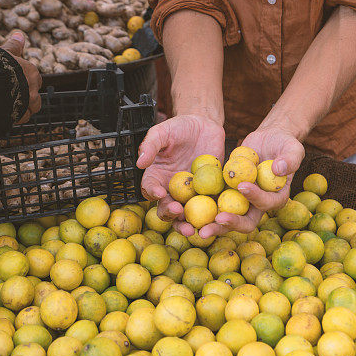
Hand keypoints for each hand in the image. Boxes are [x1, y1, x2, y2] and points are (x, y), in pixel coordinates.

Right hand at [0, 31, 41, 123]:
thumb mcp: (4, 52)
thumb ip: (14, 45)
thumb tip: (20, 34)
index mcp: (31, 72)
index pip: (35, 78)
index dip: (25, 81)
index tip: (15, 82)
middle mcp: (33, 88)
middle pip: (35, 94)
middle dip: (27, 95)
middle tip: (13, 94)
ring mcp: (28, 103)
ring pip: (31, 107)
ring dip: (23, 107)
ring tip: (10, 105)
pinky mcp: (20, 115)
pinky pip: (22, 118)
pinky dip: (16, 116)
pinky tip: (7, 113)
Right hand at [136, 114, 224, 235]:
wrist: (204, 126)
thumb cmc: (179, 127)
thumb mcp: (163, 131)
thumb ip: (151, 144)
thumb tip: (140, 162)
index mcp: (156, 176)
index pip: (150, 189)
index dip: (152, 192)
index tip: (159, 193)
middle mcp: (171, 189)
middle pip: (166, 207)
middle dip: (170, 214)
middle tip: (178, 212)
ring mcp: (190, 194)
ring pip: (186, 214)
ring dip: (187, 223)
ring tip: (192, 229)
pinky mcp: (209, 193)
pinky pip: (209, 206)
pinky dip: (211, 215)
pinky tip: (215, 219)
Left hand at [198, 126, 303, 237]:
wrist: (267, 141)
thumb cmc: (284, 144)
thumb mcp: (293, 148)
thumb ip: (290, 159)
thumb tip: (279, 169)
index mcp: (275, 199)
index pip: (265, 204)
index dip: (255, 198)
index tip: (242, 186)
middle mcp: (257, 206)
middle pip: (244, 222)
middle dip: (229, 224)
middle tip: (214, 222)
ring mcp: (240, 202)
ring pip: (225, 217)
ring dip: (211, 224)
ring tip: (195, 227)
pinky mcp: (225, 194)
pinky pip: (212, 203)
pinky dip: (200, 207)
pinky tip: (185, 208)